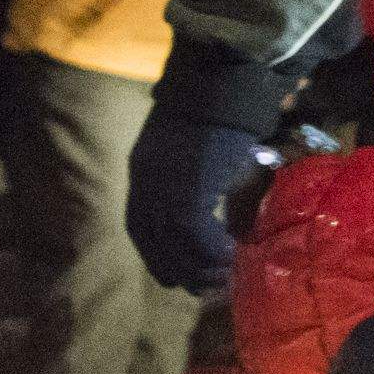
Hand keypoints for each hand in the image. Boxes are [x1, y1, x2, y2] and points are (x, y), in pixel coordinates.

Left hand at [126, 105, 283, 290]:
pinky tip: (232, 255)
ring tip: (224, 275)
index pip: (141, 231)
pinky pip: (196, 236)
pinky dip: (213, 252)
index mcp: (142, 176)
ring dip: (199, 268)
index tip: (179, 274)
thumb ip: (194, 180)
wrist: (220, 88)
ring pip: (174, 247)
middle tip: (205, 285)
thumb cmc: (216, 114)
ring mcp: (163, 191)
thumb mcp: (194, 151)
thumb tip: (215, 211)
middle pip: (153, 245)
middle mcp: (145, 188)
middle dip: (180, 271)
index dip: (159, 257)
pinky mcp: (187, 192)